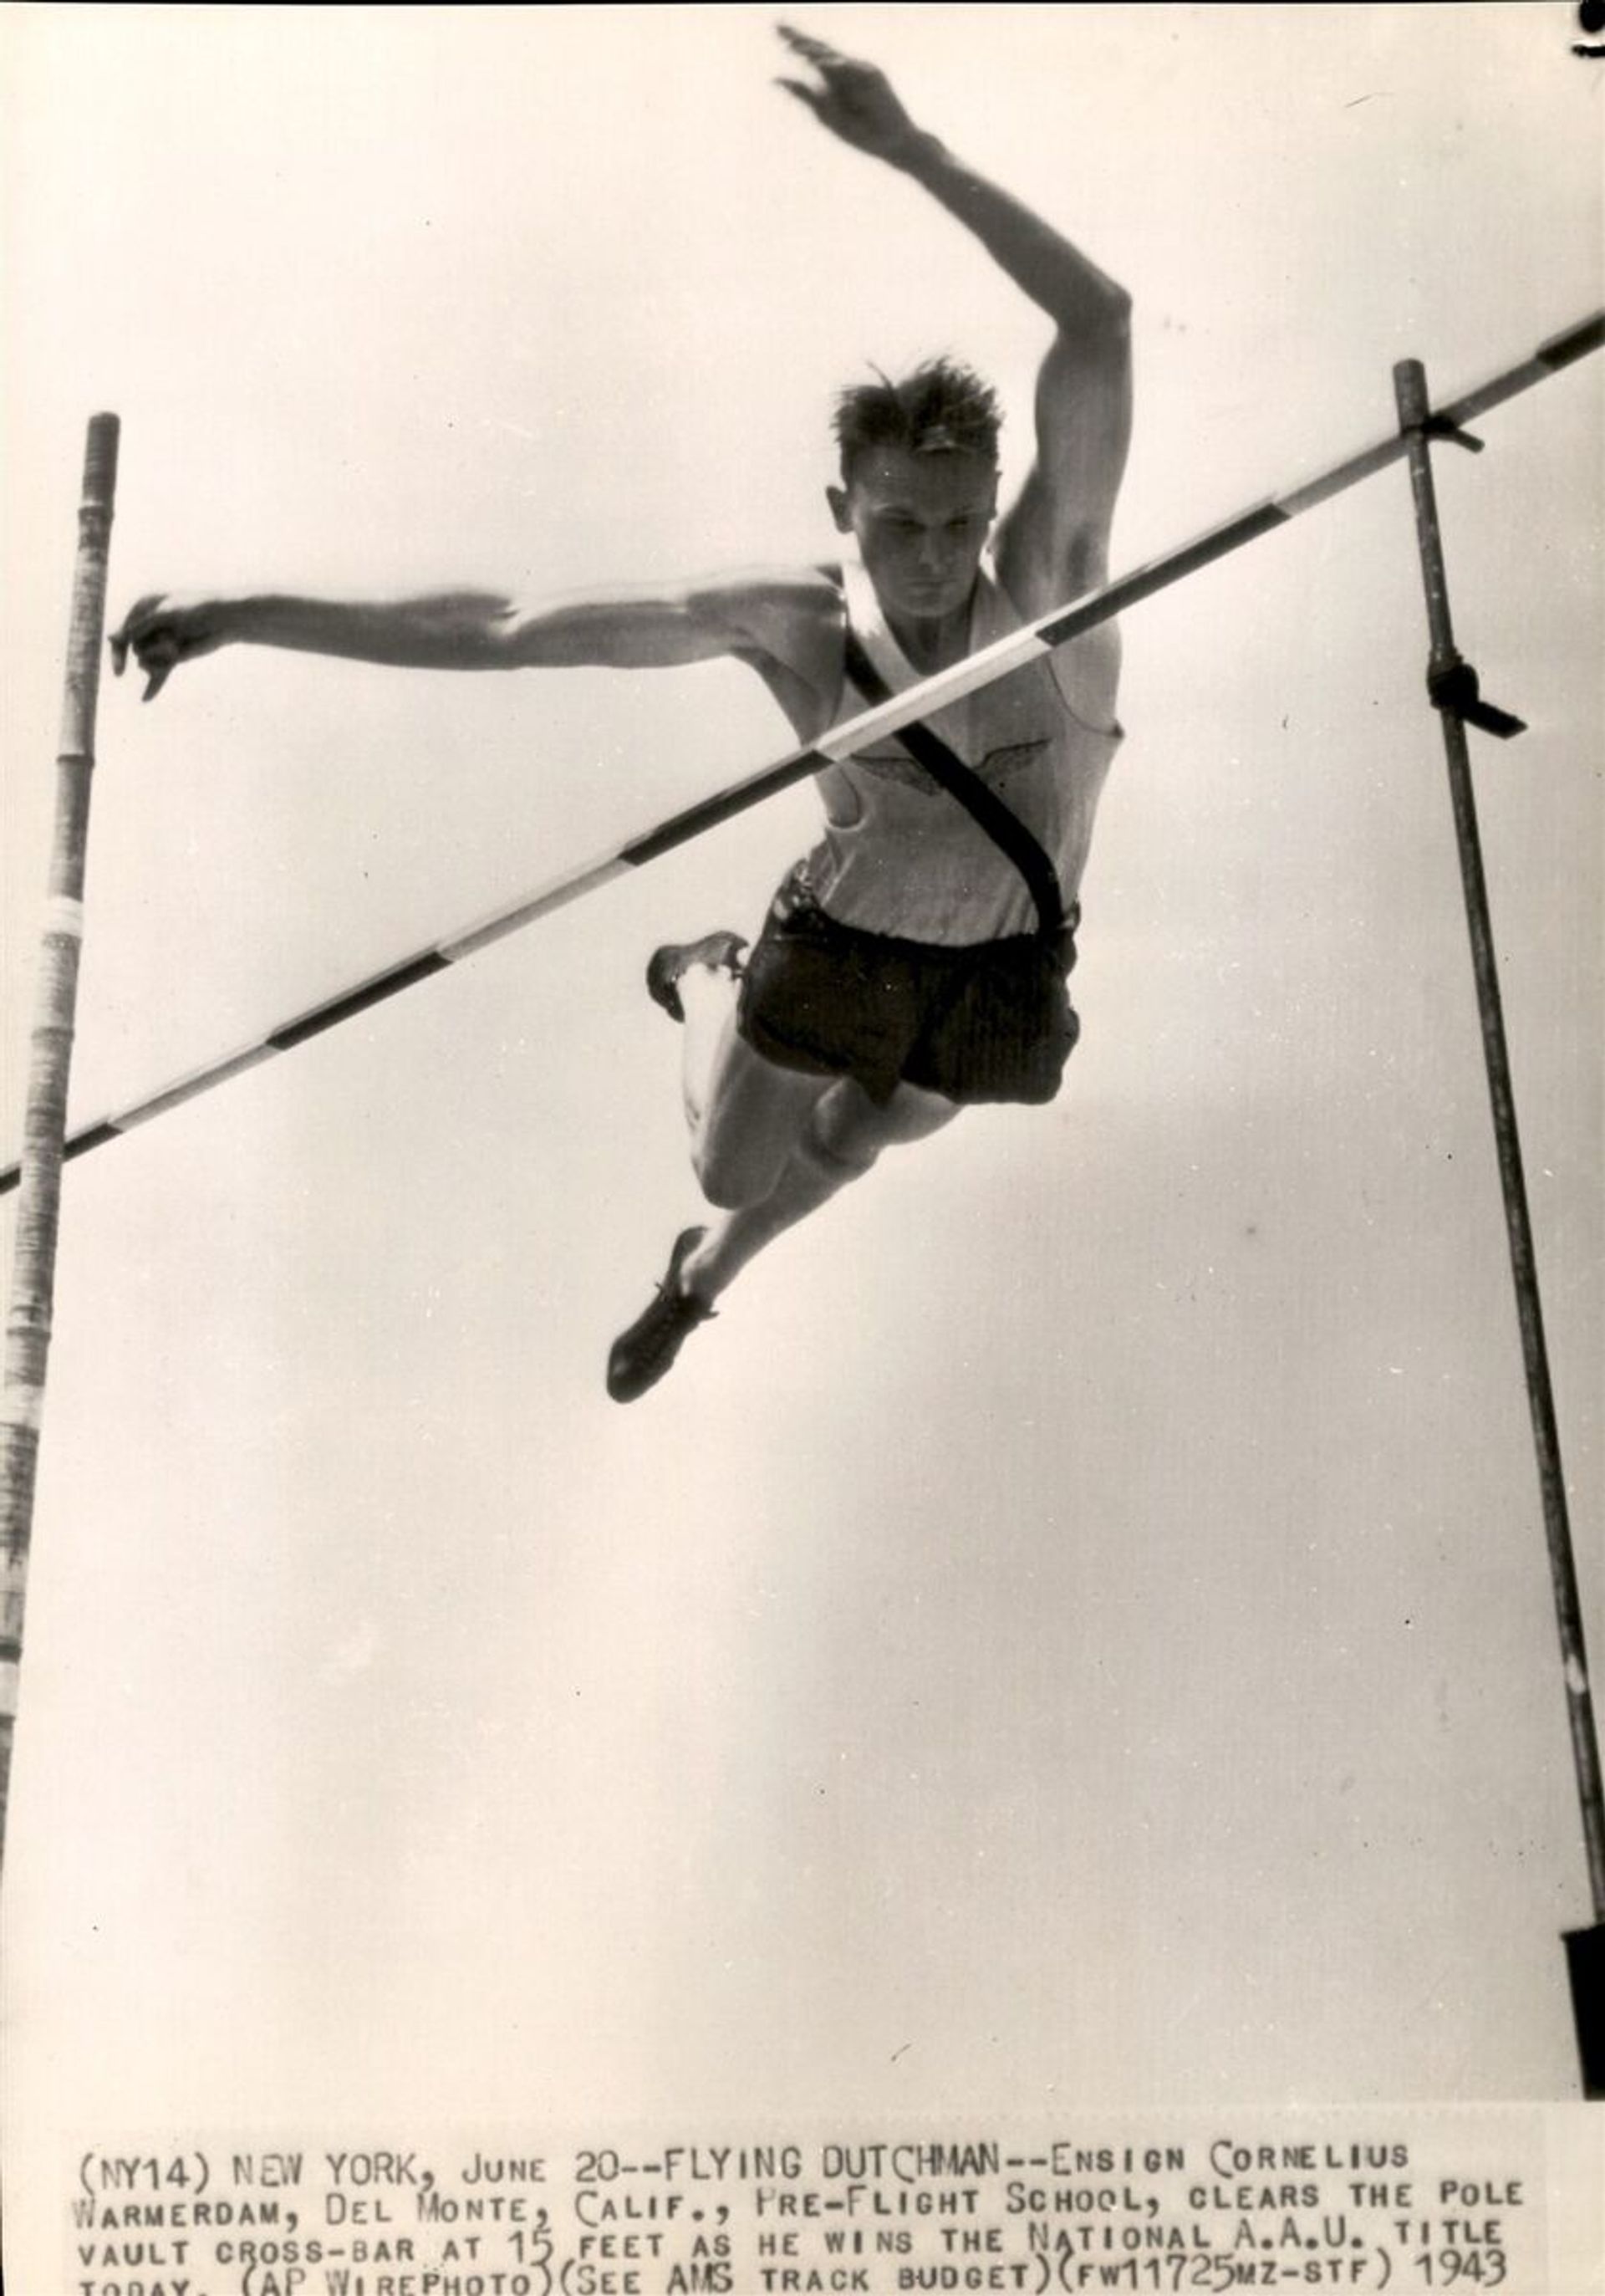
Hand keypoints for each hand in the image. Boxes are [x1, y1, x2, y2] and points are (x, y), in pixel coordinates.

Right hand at [108, 592, 232, 700]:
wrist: (225, 620)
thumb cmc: (196, 608)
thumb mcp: (166, 613)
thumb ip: (140, 626)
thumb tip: (111, 638)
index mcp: (142, 609)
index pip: (121, 633)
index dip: (118, 651)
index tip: (119, 671)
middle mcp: (147, 626)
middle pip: (134, 649)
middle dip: (152, 647)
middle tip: (162, 649)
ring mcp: (158, 643)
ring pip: (145, 662)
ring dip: (161, 656)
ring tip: (179, 644)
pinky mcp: (172, 658)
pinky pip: (158, 675)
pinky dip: (153, 686)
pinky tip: (145, 699)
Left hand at [775, 24, 924, 165]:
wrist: (891, 144)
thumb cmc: (861, 133)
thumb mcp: (826, 115)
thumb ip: (804, 95)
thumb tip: (775, 78)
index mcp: (834, 79)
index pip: (812, 55)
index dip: (796, 42)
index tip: (777, 29)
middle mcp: (846, 70)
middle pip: (820, 49)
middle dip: (800, 39)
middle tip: (778, 26)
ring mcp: (860, 70)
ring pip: (832, 57)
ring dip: (813, 53)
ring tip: (793, 47)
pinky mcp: (872, 75)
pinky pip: (850, 67)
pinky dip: (834, 65)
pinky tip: (818, 64)